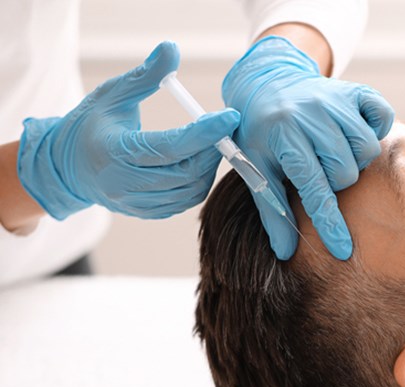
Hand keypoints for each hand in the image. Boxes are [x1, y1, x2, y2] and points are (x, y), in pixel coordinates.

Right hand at [17, 42, 239, 219]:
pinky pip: (184, 202)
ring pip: (189, 191)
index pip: (170, 147)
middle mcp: (124, 183)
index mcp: (114, 152)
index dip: (205, 133)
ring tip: (209, 144)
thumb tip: (172, 49)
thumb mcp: (112, 94)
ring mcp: (135, 202)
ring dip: (208, 167)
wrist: (67, 166)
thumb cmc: (91, 124)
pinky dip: (198, 182)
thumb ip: (145, 76)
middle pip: (186, 173)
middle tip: (221, 129)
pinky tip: (196, 163)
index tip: (230, 117)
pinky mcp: (145, 213)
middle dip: (211, 150)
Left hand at [222, 36, 393, 259]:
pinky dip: (376, 128)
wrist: (269, 83)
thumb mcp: (257, 168)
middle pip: (346, 172)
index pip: (313, 188)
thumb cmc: (261, 133)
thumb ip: (272, 209)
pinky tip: (354, 132)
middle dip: (336, 180)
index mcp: (283, 135)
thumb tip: (285, 252)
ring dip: (354, 159)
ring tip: (334, 152)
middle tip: (320, 169)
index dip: (329, 223)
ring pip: (367, 149)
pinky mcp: (355, 90)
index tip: (343, 251)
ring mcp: (335, 99)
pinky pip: (383, 117)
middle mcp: (311, 114)